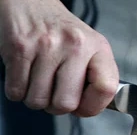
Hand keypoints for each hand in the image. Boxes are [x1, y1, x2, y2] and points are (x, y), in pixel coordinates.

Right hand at [0, 0, 118, 115]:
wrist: (30, 3)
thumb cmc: (61, 31)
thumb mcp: (90, 47)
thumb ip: (96, 76)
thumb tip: (90, 108)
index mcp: (97, 47)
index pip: (106, 88)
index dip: (93, 107)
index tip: (84, 107)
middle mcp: (74, 45)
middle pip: (66, 103)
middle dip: (57, 107)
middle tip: (55, 95)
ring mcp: (46, 47)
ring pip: (38, 101)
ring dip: (35, 99)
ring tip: (39, 83)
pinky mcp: (19, 49)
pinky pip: (16, 91)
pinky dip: (18, 91)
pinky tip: (25, 77)